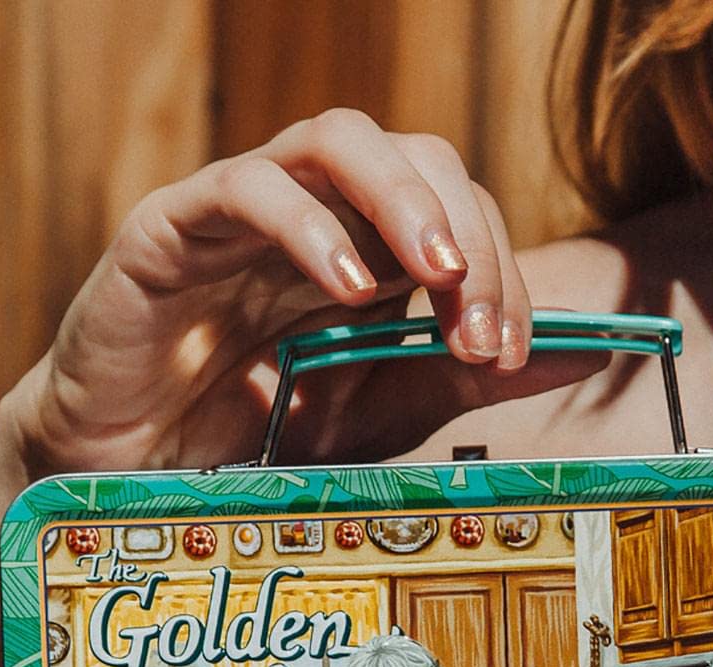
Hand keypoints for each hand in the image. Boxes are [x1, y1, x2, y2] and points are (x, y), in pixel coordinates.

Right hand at [0, 110, 600, 477]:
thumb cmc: (244, 440)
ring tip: (437, 272)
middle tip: (480, 319)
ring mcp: (242, 214)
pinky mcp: (170, 229)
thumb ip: (468, 376)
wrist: (123, 479)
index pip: (457, 213)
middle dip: (466, 231)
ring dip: (402, 199)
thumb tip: (589, 350)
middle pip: (413, 156)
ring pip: (336, 142)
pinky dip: (307, 227)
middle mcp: (314, 216)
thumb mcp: (379, 413)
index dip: (500, 268)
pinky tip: (346, 288)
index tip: (509, 352)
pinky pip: (245, 188)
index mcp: (367, 251)